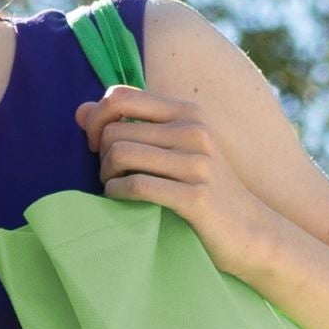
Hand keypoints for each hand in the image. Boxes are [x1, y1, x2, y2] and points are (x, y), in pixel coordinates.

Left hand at [81, 84, 281, 282]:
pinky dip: (117, 194)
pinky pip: (137, 186)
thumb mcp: (172, 150)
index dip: (97, 120)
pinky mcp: (195, 196)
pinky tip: (121, 200)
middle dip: (100, 156)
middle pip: (114, 130)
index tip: (97, 145)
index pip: (120, 96)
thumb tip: (80, 111)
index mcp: (187, 112)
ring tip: (115, 188)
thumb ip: (128, 127)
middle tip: (109, 176)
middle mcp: (193, 130)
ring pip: (121, 155)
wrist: (249, 231)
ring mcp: (197, 163)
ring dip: (106, 176)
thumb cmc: (202, 189)